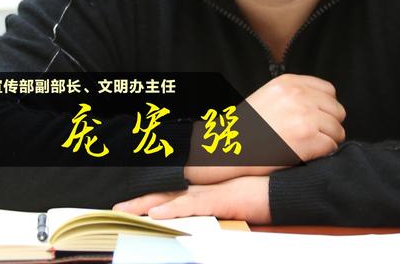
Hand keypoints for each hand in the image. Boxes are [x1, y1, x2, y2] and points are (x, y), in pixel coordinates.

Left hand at [113, 175, 269, 223]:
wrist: (281, 186)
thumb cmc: (262, 191)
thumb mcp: (235, 194)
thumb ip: (218, 196)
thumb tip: (203, 201)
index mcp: (206, 185)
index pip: (172, 187)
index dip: (151, 193)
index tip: (132, 198)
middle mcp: (205, 185)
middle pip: (166, 191)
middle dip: (140, 200)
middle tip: (117, 208)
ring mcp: (212, 190)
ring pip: (172, 197)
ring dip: (148, 205)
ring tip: (126, 211)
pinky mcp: (222, 198)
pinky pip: (193, 204)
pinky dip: (174, 209)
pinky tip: (157, 214)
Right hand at [185, 73, 345, 183]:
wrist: (227, 147)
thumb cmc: (247, 128)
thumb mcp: (269, 97)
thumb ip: (294, 95)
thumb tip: (323, 105)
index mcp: (289, 82)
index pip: (328, 91)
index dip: (325, 108)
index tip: (317, 121)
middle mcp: (298, 94)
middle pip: (336, 110)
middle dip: (329, 126)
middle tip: (314, 138)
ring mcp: (304, 115)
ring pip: (337, 130)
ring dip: (328, 142)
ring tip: (308, 149)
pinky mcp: (307, 138)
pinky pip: (331, 147)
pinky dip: (323, 155)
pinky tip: (306, 157)